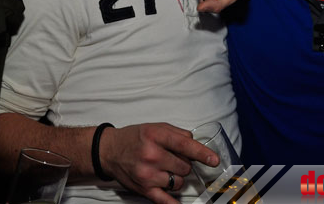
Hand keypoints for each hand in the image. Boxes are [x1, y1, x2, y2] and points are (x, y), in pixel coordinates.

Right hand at [98, 123, 217, 203]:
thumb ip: (178, 133)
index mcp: (156, 136)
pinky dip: (174, 203)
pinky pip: (165, 200)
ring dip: (177, 178)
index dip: (202, 153)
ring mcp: (147, 174)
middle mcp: (151, 155)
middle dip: (184, 164)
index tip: (214, 160)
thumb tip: (195, 143)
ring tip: (166, 171)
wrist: (109, 151)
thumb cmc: (134, 138)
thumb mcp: (156, 127)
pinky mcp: (144, 189)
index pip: (185, 145)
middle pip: (184, 167)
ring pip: (178, 182)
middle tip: (174, 160)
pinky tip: (180, 203)